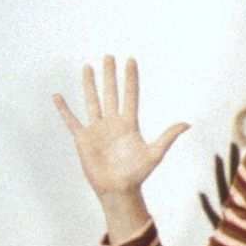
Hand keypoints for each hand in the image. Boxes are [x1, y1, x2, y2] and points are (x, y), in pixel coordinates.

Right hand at [53, 56, 189, 199]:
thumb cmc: (138, 173)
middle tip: (109, 56)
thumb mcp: (155, 153)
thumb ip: (168, 137)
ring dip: (89, 85)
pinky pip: (72, 121)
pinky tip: (58, 96)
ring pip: (92, 101)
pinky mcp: (83, 139)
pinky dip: (64, 109)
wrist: (119, 189)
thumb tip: (187, 124)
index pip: (130, 94)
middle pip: (111, 93)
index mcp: (130, 123)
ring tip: (88, 67)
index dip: (130, 78)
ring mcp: (97, 129)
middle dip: (110, 75)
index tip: (130, 60)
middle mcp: (113, 122)